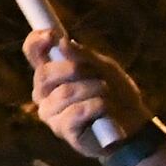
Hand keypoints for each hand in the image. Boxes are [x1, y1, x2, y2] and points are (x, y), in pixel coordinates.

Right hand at [26, 28, 165, 165]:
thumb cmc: (115, 93)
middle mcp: (44, 93)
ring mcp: (51, 113)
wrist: (133, 124)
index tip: (51, 34)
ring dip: (93, 89)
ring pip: (64, 93)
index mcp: (51, 73)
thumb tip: (61, 42)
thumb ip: (82, 55)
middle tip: (96, 73)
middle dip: (73, 69)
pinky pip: (75, 112)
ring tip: (107, 93)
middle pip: (44, 73)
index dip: (36, 41)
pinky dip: (96, 107)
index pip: (32, 53)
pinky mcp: (63, 131)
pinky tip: (105, 110)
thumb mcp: (104, 67)